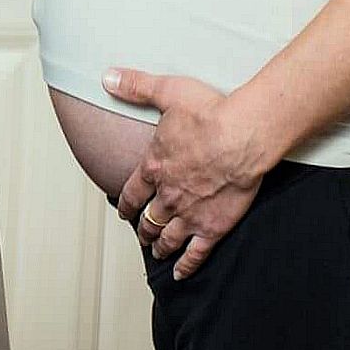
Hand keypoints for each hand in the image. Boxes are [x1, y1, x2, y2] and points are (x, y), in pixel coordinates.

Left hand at [104, 67, 267, 281]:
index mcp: (153, 167)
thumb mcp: (167, 91)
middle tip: (142, 233)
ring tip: (157, 253)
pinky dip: (186, 265)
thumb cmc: (209, 113)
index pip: (132, 192)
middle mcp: (167, 195)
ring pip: (167, 237)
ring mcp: (189, 214)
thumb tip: (107, 76)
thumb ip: (135, 86)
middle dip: (143, 227)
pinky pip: (196, 253)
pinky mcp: (213, 227)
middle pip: (149, 219)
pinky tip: (181, 273)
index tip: (124, 211)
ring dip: (159, 246)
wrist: (242, 137)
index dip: (126, 203)